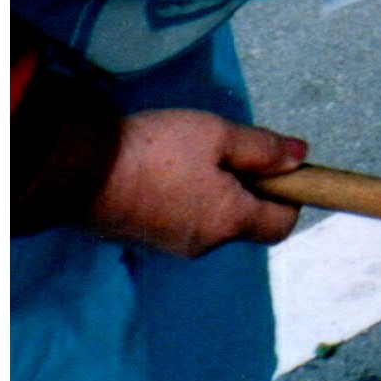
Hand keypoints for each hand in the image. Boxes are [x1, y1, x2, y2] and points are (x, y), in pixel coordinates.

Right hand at [81, 109, 307, 259]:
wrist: (80, 170)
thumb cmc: (155, 150)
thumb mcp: (220, 135)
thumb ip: (264, 149)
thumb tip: (300, 157)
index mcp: (228, 222)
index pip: (281, 225)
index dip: (290, 195)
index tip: (278, 166)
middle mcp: (202, 244)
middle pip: (246, 222)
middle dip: (249, 188)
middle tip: (229, 150)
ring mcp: (170, 245)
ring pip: (212, 219)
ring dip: (216, 190)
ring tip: (193, 155)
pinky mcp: (144, 238)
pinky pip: (182, 220)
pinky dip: (186, 197)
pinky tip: (167, 168)